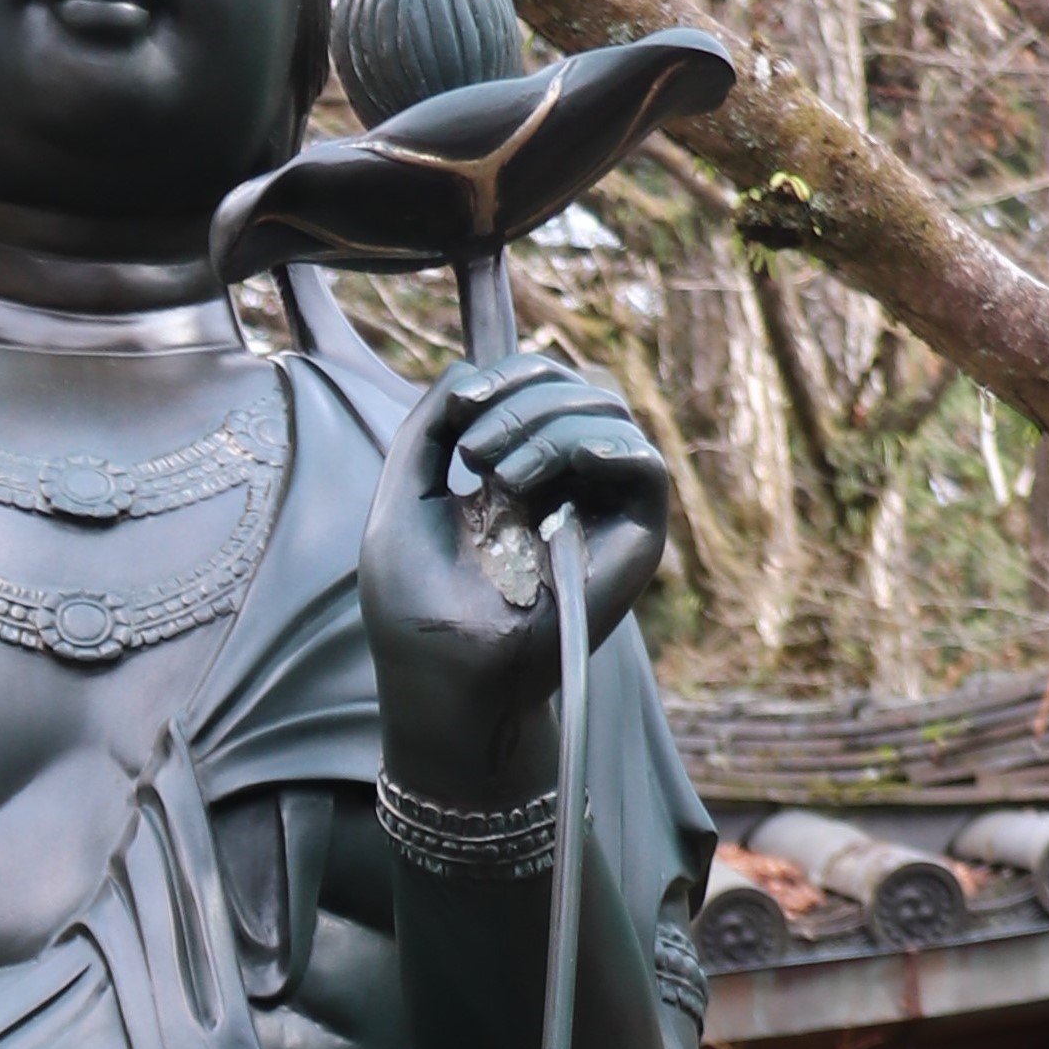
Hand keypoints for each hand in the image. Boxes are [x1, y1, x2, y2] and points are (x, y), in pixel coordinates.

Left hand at [359, 351, 673, 807]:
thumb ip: (432, 418)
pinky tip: (551, 473)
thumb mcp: (406, 489)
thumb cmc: (418, 603)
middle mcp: (569, 483)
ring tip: (498, 473)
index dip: (506, 376)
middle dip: (520, 396)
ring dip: (548, 422)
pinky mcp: (636, 537)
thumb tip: (476, 372)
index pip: (539, 383)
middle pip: (574, 386)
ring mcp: (604, 509)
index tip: (461, 411)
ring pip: (607, 412)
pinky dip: (598, 446)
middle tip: (472, 453)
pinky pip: (642, 460)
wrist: (445, 676)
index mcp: (522, 469)